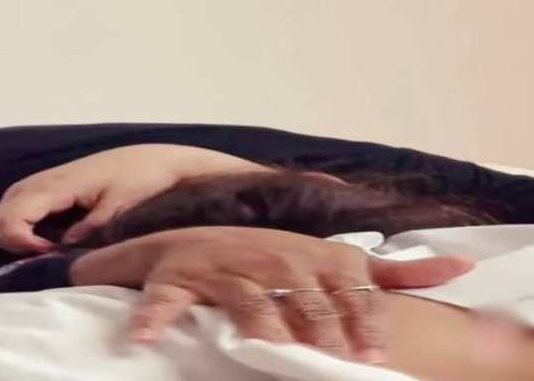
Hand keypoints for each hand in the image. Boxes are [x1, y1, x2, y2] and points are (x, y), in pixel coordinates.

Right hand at [0, 144, 265, 252]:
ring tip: (43, 252)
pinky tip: (44, 241)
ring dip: (12, 235)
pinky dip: (20, 225)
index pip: (12, 216)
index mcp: (59, 185)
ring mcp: (45, 180)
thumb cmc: (142, 179)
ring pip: (4, 209)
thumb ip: (91, 228)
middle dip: (9, 242)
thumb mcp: (120, 207)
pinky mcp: (51, 184)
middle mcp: (44, 180)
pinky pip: (18, 205)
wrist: (157, 158)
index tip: (47, 256)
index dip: (19, 244)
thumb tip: (62, 248)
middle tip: (42, 258)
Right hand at [69, 226, 474, 361]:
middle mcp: (268, 257)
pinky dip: (155, 317)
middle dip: (318, 333)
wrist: (190, 241)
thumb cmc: (271, 258)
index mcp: (308, 255)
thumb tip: (457, 267)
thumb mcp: (333, 258)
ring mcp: (222, 268)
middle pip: (301, 300)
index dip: (359, 321)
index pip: (345, 288)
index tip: (369, 355)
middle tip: (328, 364)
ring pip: (247, 302)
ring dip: (259, 329)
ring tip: (270, 352)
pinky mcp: (177, 279)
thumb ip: (391, 269)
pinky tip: (147, 337)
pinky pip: (166, 300)